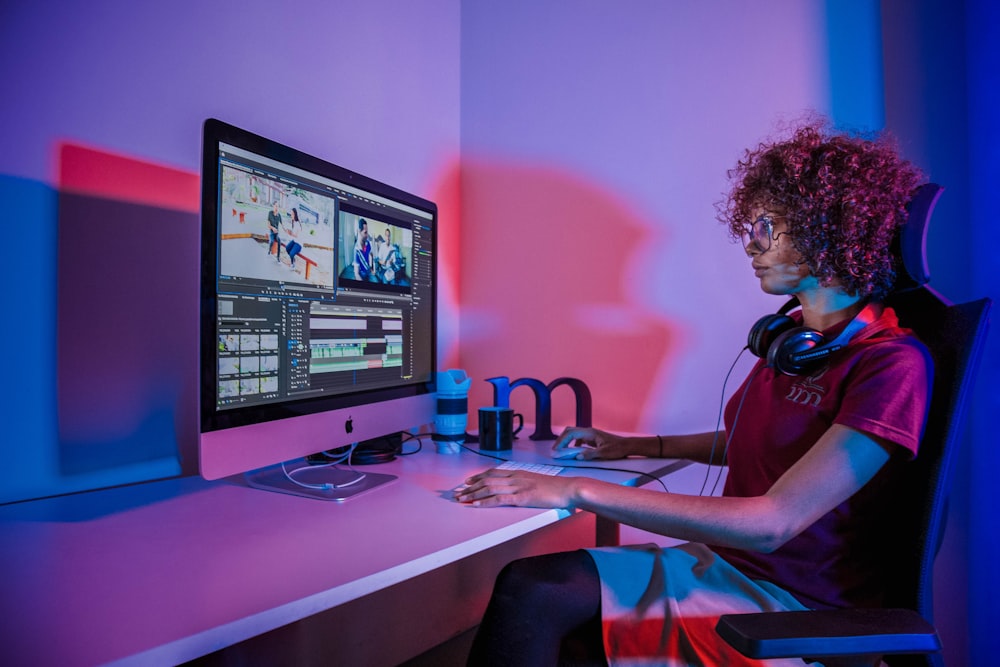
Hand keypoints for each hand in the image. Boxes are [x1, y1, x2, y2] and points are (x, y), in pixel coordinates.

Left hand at [453, 468, 574, 507]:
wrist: (569, 488)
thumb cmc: (556, 488)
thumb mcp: (536, 482)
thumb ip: (524, 484)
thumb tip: (516, 490)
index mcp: (518, 473)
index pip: (493, 473)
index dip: (477, 477)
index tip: (466, 482)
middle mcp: (515, 477)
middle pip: (487, 480)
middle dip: (470, 487)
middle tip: (457, 492)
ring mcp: (518, 486)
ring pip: (489, 488)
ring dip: (472, 494)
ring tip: (460, 499)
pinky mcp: (522, 497)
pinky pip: (499, 499)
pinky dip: (485, 502)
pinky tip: (475, 504)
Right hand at [552, 427, 629, 459]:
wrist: (627, 446)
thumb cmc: (618, 449)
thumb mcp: (604, 453)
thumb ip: (590, 454)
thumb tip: (578, 456)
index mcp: (590, 433)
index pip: (571, 434)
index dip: (561, 441)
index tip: (556, 450)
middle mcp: (589, 432)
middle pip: (570, 431)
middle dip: (561, 440)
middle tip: (555, 450)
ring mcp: (590, 435)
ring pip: (573, 435)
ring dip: (566, 441)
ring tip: (561, 451)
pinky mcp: (592, 439)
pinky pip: (578, 439)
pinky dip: (572, 444)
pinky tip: (573, 452)